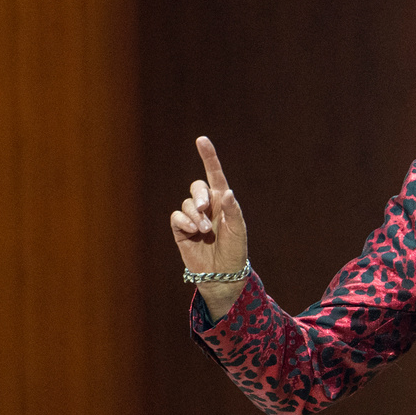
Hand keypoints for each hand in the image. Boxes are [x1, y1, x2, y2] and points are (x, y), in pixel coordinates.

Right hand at [170, 136, 248, 318]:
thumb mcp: (239, 230)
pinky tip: (193, 232)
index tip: (201, 140)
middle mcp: (207, 206)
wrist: (222, 274)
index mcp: (223, 201)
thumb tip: (225, 192)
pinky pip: (176, 217)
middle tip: (204, 208)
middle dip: (199, 195)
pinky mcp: (181, 230)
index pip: (215, 175)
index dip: (208, 157)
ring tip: (204, 230)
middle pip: (196, 187)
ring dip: (194, 215)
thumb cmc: (235, 250)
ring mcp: (193, 218)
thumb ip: (233, 210)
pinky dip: (184, 222)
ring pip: (186, 204)